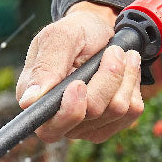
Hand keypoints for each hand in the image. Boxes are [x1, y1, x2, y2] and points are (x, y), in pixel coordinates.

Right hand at [16, 1, 144, 142]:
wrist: (100, 32)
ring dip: (124, 76)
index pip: (50, 128)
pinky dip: (133, 83)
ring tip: (119, 54)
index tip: (78, 84)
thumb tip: (28, 100)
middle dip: (107, 79)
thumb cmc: (75, 33)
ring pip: (116, 111)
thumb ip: (45, 67)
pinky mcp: (111, 124)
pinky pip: (131, 112)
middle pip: (91, 114)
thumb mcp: (58, 37)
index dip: (70, 111)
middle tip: (112, 52)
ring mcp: (86, 126)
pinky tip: (126, 69)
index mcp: (37, 102)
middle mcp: (60, 120)